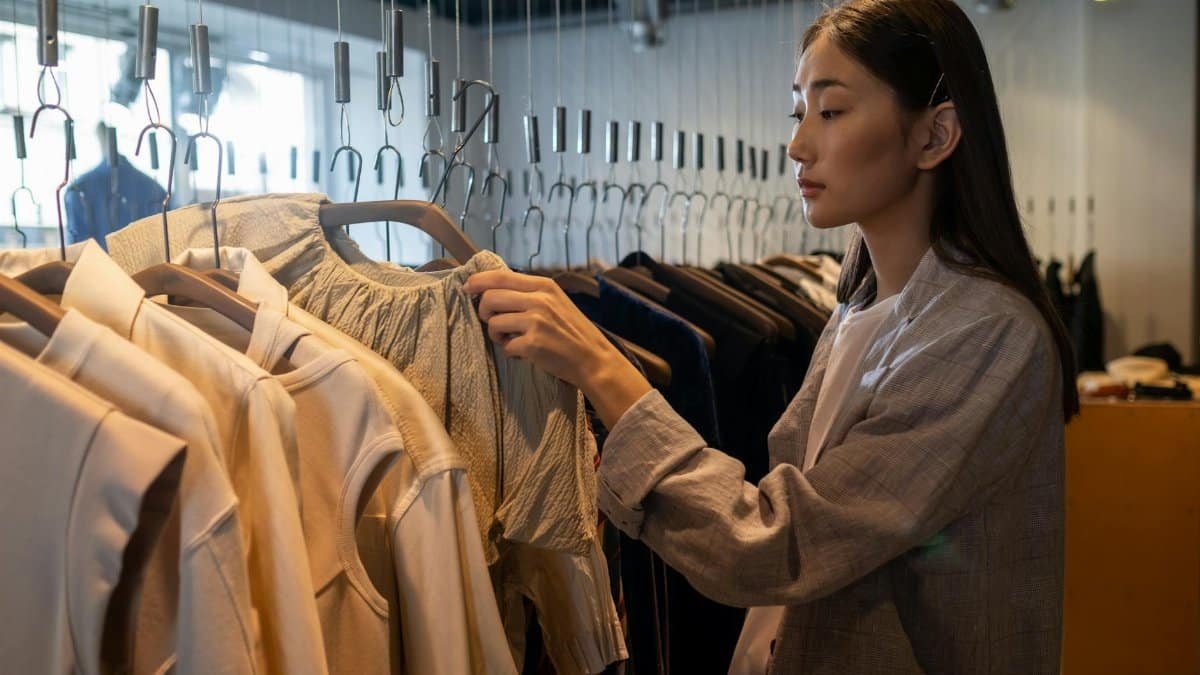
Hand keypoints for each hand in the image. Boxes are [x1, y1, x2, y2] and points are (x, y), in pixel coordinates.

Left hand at [463, 270, 652, 427]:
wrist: (593, 359)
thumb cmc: (572, 331)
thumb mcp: (555, 302)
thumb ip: (529, 294)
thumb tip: (492, 290)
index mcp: (544, 285)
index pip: (500, 276)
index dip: (478, 281)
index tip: (466, 288)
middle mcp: (539, 300)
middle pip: (490, 298)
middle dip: (484, 312)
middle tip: (494, 322)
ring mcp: (536, 322)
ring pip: (493, 323)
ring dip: (496, 335)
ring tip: (511, 340)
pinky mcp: (533, 344)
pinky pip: (505, 346)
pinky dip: (510, 352)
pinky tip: (523, 353)